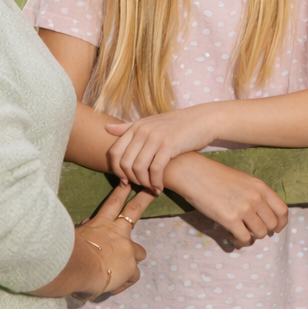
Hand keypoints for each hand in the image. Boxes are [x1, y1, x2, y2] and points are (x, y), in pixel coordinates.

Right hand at [72, 180, 154, 297]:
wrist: (79, 266)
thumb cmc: (70, 250)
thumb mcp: (76, 236)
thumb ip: (83, 230)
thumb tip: (84, 224)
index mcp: (102, 224)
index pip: (112, 203)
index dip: (120, 191)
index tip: (128, 182)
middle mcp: (118, 233)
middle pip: (134, 210)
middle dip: (145, 198)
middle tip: (155, 190)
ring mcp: (128, 249)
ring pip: (141, 252)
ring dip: (134, 259)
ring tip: (122, 269)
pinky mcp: (131, 267)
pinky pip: (134, 276)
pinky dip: (126, 281)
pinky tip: (115, 287)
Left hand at [106, 106, 222, 192]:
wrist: (201, 120)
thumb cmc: (175, 125)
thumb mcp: (149, 123)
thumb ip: (128, 127)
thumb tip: (106, 128)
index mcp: (135, 127)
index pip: (114, 152)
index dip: (116, 170)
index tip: (125, 180)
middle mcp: (142, 131)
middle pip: (125, 163)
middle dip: (131, 179)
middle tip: (140, 187)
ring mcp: (155, 137)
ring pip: (138, 168)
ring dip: (144, 183)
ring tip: (151, 188)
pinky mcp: (168, 145)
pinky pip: (155, 169)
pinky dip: (155, 182)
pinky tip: (160, 188)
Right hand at [166, 154, 288, 247]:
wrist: (193, 173)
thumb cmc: (215, 176)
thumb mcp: (243, 180)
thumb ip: (256, 194)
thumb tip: (262, 214)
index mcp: (260, 187)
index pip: (282, 211)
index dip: (281, 224)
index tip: (275, 229)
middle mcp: (255, 197)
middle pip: (272, 225)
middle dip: (263, 231)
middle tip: (251, 230)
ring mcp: (243, 208)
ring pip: (259, 234)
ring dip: (251, 237)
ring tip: (239, 232)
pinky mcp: (230, 219)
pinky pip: (244, 239)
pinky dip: (239, 241)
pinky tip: (231, 235)